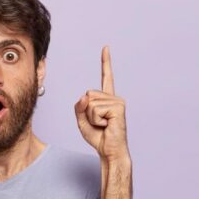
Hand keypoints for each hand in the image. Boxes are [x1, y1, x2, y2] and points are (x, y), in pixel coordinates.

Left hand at [74, 46, 128, 162]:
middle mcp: (114, 97)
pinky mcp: (118, 107)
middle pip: (87, 94)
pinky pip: (95, 109)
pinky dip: (96, 120)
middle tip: (98, 123)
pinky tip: (107, 125)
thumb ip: (79, 106)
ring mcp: (117, 101)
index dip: (106, 62)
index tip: (106, 47)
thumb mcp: (82, 120)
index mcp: (106, 99)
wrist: (109, 150)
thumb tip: (85, 96)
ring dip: (91, 117)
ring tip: (103, 125)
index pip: (106, 77)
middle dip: (86, 111)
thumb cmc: (98, 136)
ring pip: (90, 102)